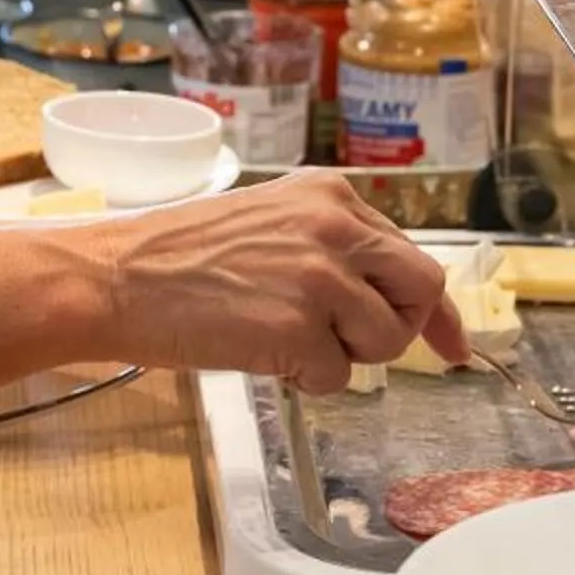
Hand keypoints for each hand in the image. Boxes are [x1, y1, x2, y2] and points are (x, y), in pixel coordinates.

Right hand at [69, 171, 462, 392]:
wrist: (118, 277)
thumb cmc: (181, 257)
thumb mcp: (271, 222)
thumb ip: (333, 245)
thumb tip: (394, 300)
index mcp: (330, 195)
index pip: (411, 254)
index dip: (436, 309)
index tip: (455, 344)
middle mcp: (334, 227)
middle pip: (420, 289)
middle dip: (401, 327)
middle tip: (359, 343)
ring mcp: (319, 277)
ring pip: (385, 340)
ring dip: (345, 356)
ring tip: (285, 339)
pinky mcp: (297, 329)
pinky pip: (339, 377)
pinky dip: (306, 379)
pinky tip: (261, 353)